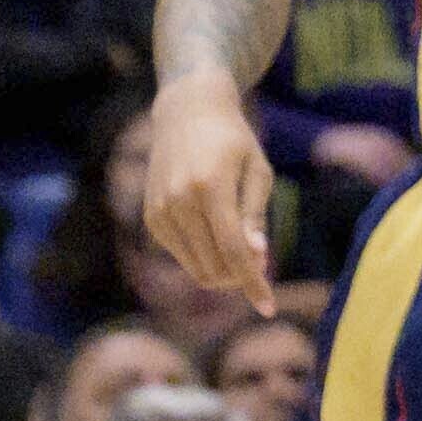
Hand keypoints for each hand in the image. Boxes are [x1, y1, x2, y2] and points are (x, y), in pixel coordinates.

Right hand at [141, 75, 281, 313]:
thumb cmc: (233, 140)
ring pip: (196, 268)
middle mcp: (179, 201)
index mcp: (210, 187)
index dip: (253, 283)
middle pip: (214, 265)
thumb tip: (257, 259)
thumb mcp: (256, 170)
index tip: (269, 307)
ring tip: (242, 249)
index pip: (234, 251)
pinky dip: (203, 258)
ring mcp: (161, 211)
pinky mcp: (152, 218)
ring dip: (222, 272)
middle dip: (241, 276)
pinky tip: (214, 233)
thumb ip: (255, 215)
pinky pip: (182, 255)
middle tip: (260, 263)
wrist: (187, 112)